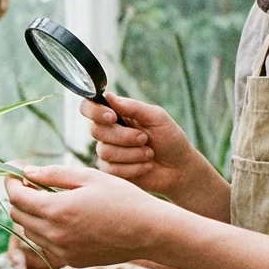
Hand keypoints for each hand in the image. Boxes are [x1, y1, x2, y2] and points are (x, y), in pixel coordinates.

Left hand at [5, 164, 164, 267]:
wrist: (150, 232)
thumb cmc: (123, 198)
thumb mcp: (89, 177)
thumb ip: (53, 175)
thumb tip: (25, 172)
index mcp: (57, 210)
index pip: (16, 197)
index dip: (10, 182)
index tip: (14, 172)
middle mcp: (54, 235)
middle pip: (17, 216)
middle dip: (19, 197)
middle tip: (32, 183)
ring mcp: (62, 251)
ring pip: (29, 232)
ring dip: (31, 215)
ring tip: (50, 199)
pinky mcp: (71, 261)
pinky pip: (46, 244)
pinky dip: (46, 230)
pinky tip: (65, 218)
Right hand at [83, 93, 204, 196]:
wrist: (179, 168)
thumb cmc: (170, 139)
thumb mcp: (157, 117)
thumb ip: (133, 107)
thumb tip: (109, 96)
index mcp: (116, 115)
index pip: (89, 108)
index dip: (95, 112)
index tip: (113, 117)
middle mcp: (108, 132)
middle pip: (96, 130)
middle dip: (123, 136)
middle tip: (145, 139)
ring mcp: (108, 152)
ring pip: (105, 152)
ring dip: (133, 153)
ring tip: (149, 154)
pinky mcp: (112, 172)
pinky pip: (112, 169)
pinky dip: (134, 168)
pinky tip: (146, 166)